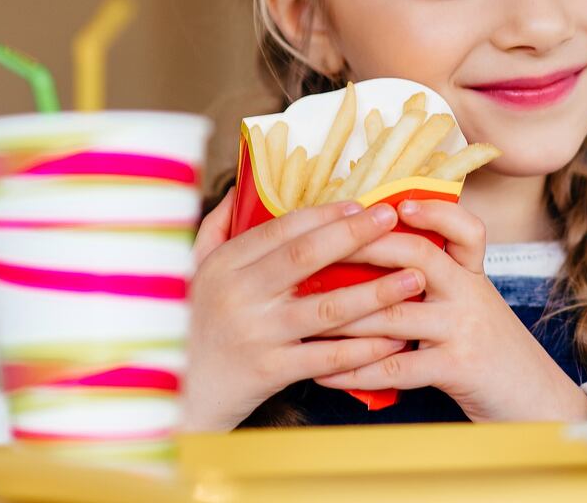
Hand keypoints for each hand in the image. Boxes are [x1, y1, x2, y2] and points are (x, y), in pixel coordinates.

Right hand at [182, 193, 427, 430]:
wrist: (174, 397)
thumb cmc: (189, 330)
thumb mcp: (191, 275)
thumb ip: (215, 231)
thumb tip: (240, 188)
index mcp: (223, 265)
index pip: (281, 228)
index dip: (324, 214)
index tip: (361, 204)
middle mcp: (238, 294)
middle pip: (306, 256)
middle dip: (355, 235)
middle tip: (392, 220)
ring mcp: (255, 334)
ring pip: (326, 307)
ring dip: (375, 291)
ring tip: (413, 278)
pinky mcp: (268, 372)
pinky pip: (326, 356)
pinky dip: (363, 348)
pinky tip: (394, 338)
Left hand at [313, 199, 586, 422]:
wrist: (534, 400)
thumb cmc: (489, 350)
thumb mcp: (472, 307)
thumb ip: (437, 284)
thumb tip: (371, 264)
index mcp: (472, 274)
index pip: (464, 228)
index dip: (434, 211)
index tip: (397, 202)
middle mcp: (470, 293)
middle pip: (418, 256)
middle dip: (364, 249)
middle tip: (319, 250)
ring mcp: (464, 329)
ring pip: (394, 313)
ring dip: (343, 316)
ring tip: (302, 314)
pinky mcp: (457, 368)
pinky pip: (396, 367)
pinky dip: (354, 371)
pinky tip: (323, 373)